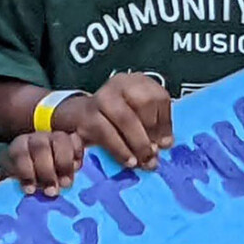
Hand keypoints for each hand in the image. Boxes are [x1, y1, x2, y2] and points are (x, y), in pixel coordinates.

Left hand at [4, 129, 85, 194]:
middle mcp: (36, 139)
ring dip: (64, 164)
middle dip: (46, 171)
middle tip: (51, 191)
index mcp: (18, 148)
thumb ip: (12, 186)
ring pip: (60, 141)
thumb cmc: (24, 182)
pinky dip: (77, 156)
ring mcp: (54, 138)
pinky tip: (75, 170)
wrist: (37, 171)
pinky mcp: (71, 141)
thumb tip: (14, 193)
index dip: (25, 172)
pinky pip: (76, 142)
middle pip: (40, 147)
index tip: (29, 191)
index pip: (19, 154)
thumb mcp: (13, 183)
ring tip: (66, 183)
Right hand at [52, 71, 172, 170]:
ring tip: (144, 161)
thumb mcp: (135, 117)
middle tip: (155, 155)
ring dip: (138, 144)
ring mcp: (102, 97)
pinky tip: (128, 161)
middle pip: (145, 102)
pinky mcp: (87, 114)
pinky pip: (106, 133)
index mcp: (137, 82)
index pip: (159, 97)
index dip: (165, 123)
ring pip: (126, 118)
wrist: (76, 116)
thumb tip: (165, 144)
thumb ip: (151, 127)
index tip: (166, 144)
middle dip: (152, 133)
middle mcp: (120, 84)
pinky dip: (120, 150)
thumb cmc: (113, 120)